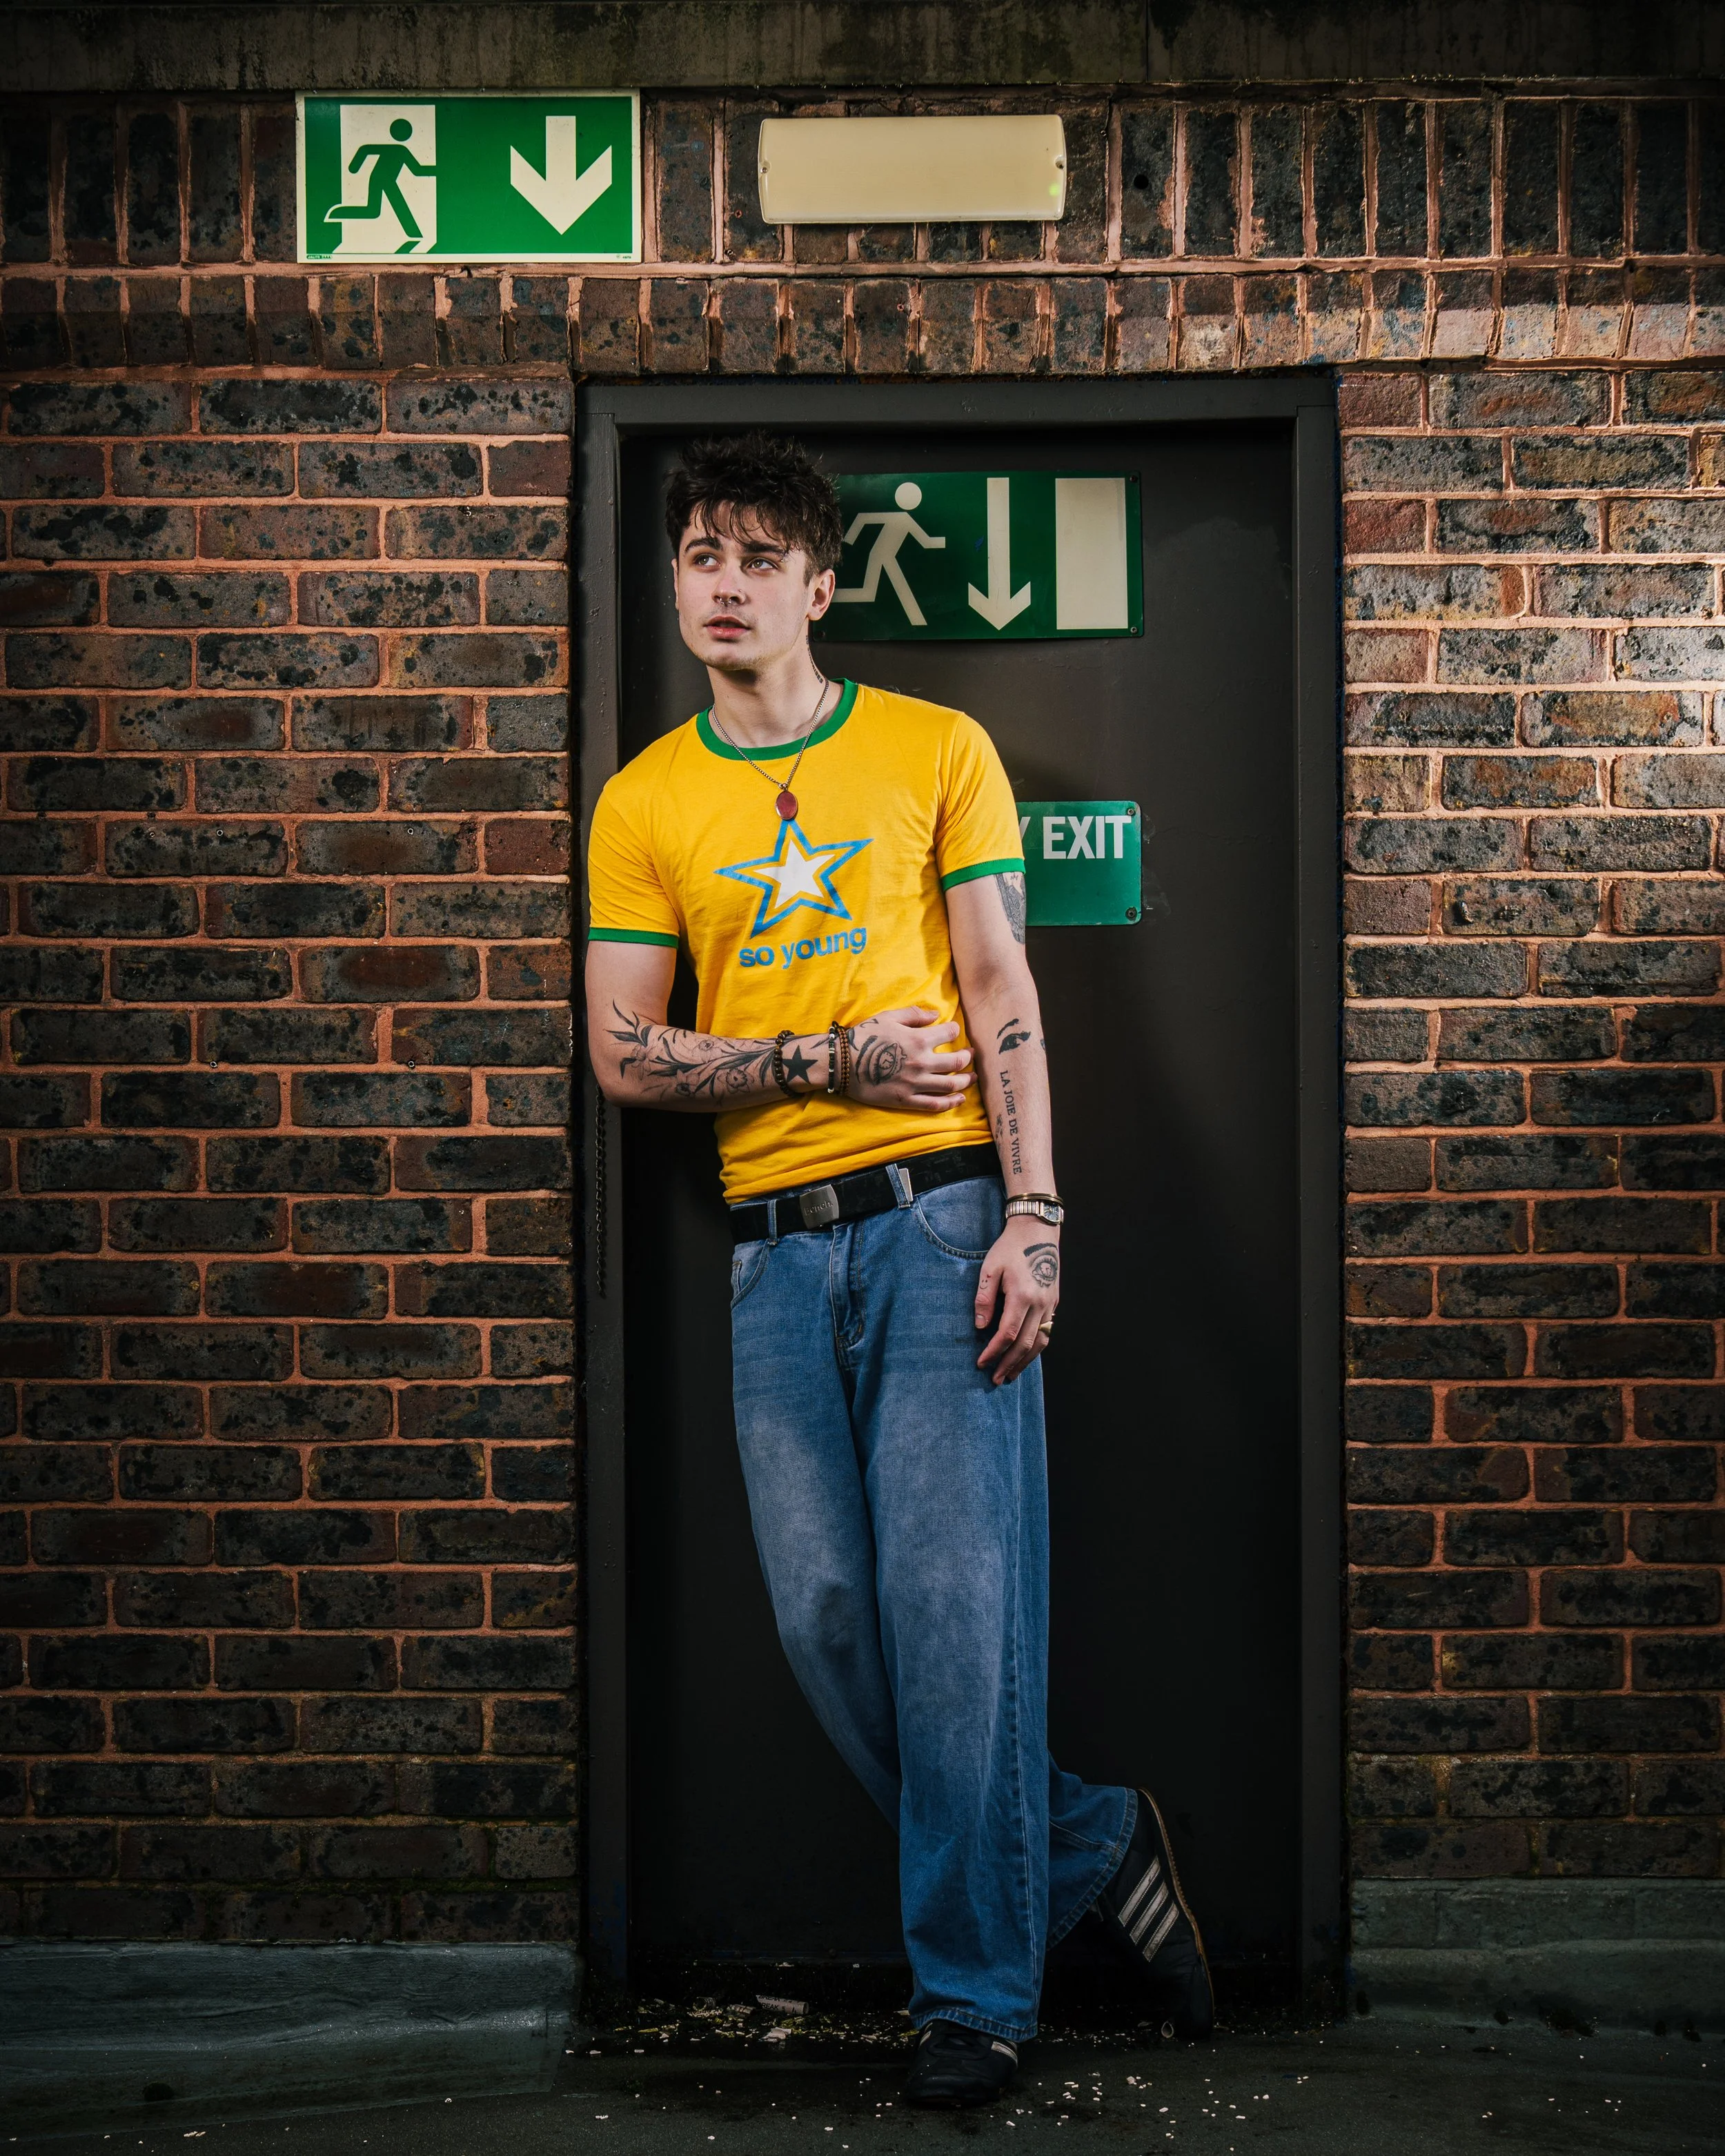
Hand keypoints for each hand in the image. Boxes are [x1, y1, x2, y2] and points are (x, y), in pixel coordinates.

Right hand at [849, 1006, 973, 1113]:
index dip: (955, 1030)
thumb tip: (936, 1015)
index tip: (955, 1031)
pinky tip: (960, 1099)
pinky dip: (951, 1103)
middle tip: (971, 1055)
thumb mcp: (889, 1017)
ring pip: (951, 1085)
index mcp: (919, 1039)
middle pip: (957, 1062)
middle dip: (968, 1057)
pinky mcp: (907, 1100)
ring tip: (973, 1077)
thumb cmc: (864, 1036)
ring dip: (966, 1081)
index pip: (949, 1033)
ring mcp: (915, 1083)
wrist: (842, 1063)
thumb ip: (914, 1015)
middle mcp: (922, 1062)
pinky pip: (934, 1104)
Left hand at [975, 1215, 1058, 1384]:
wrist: (1038, 1231)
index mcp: (1022, 1295)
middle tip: (996, 1379)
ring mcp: (1050, 1304)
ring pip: (1039, 1342)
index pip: (1007, 1334)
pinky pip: (1047, 1332)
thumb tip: (980, 1327)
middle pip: (1025, 1344)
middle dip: (1009, 1364)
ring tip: (1012, 1374)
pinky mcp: (1054, 1302)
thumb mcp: (990, 1268)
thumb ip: (984, 1298)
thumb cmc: (1010, 1248)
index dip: (994, 1352)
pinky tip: (1026, 1355)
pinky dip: (1036, 1348)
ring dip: (1025, 1361)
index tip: (982, 1363)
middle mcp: (1039, 1304)